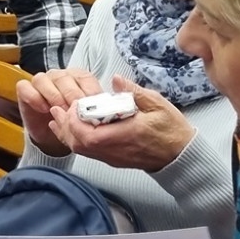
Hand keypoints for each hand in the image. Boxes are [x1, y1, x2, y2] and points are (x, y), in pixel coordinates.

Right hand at [17, 68, 103, 156]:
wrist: (56, 137)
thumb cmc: (76, 123)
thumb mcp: (95, 114)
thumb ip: (106, 100)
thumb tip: (118, 81)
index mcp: (78, 77)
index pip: (84, 77)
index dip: (88, 92)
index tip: (93, 107)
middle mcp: (59, 76)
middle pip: (63, 78)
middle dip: (71, 96)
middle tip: (76, 112)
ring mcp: (41, 82)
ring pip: (43, 79)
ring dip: (53, 96)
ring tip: (61, 111)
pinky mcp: (25, 91)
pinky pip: (26, 87)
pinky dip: (35, 97)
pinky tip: (44, 109)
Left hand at [45, 74, 195, 171]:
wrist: (182, 156)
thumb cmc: (172, 130)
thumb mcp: (158, 105)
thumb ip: (134, 92)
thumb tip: (116, 79)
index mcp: (126, 135)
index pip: (91, 136)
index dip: (76, 122)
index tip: (74, 105)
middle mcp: (115, 150)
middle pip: (80, 144)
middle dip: (65, 126)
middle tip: (58, 109)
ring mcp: (113, 157)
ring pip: (81, 150)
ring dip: (67, 133)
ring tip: (58, 117)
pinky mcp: (112, 159)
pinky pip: (87, 152)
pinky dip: (75, 140)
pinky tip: (69, 129)